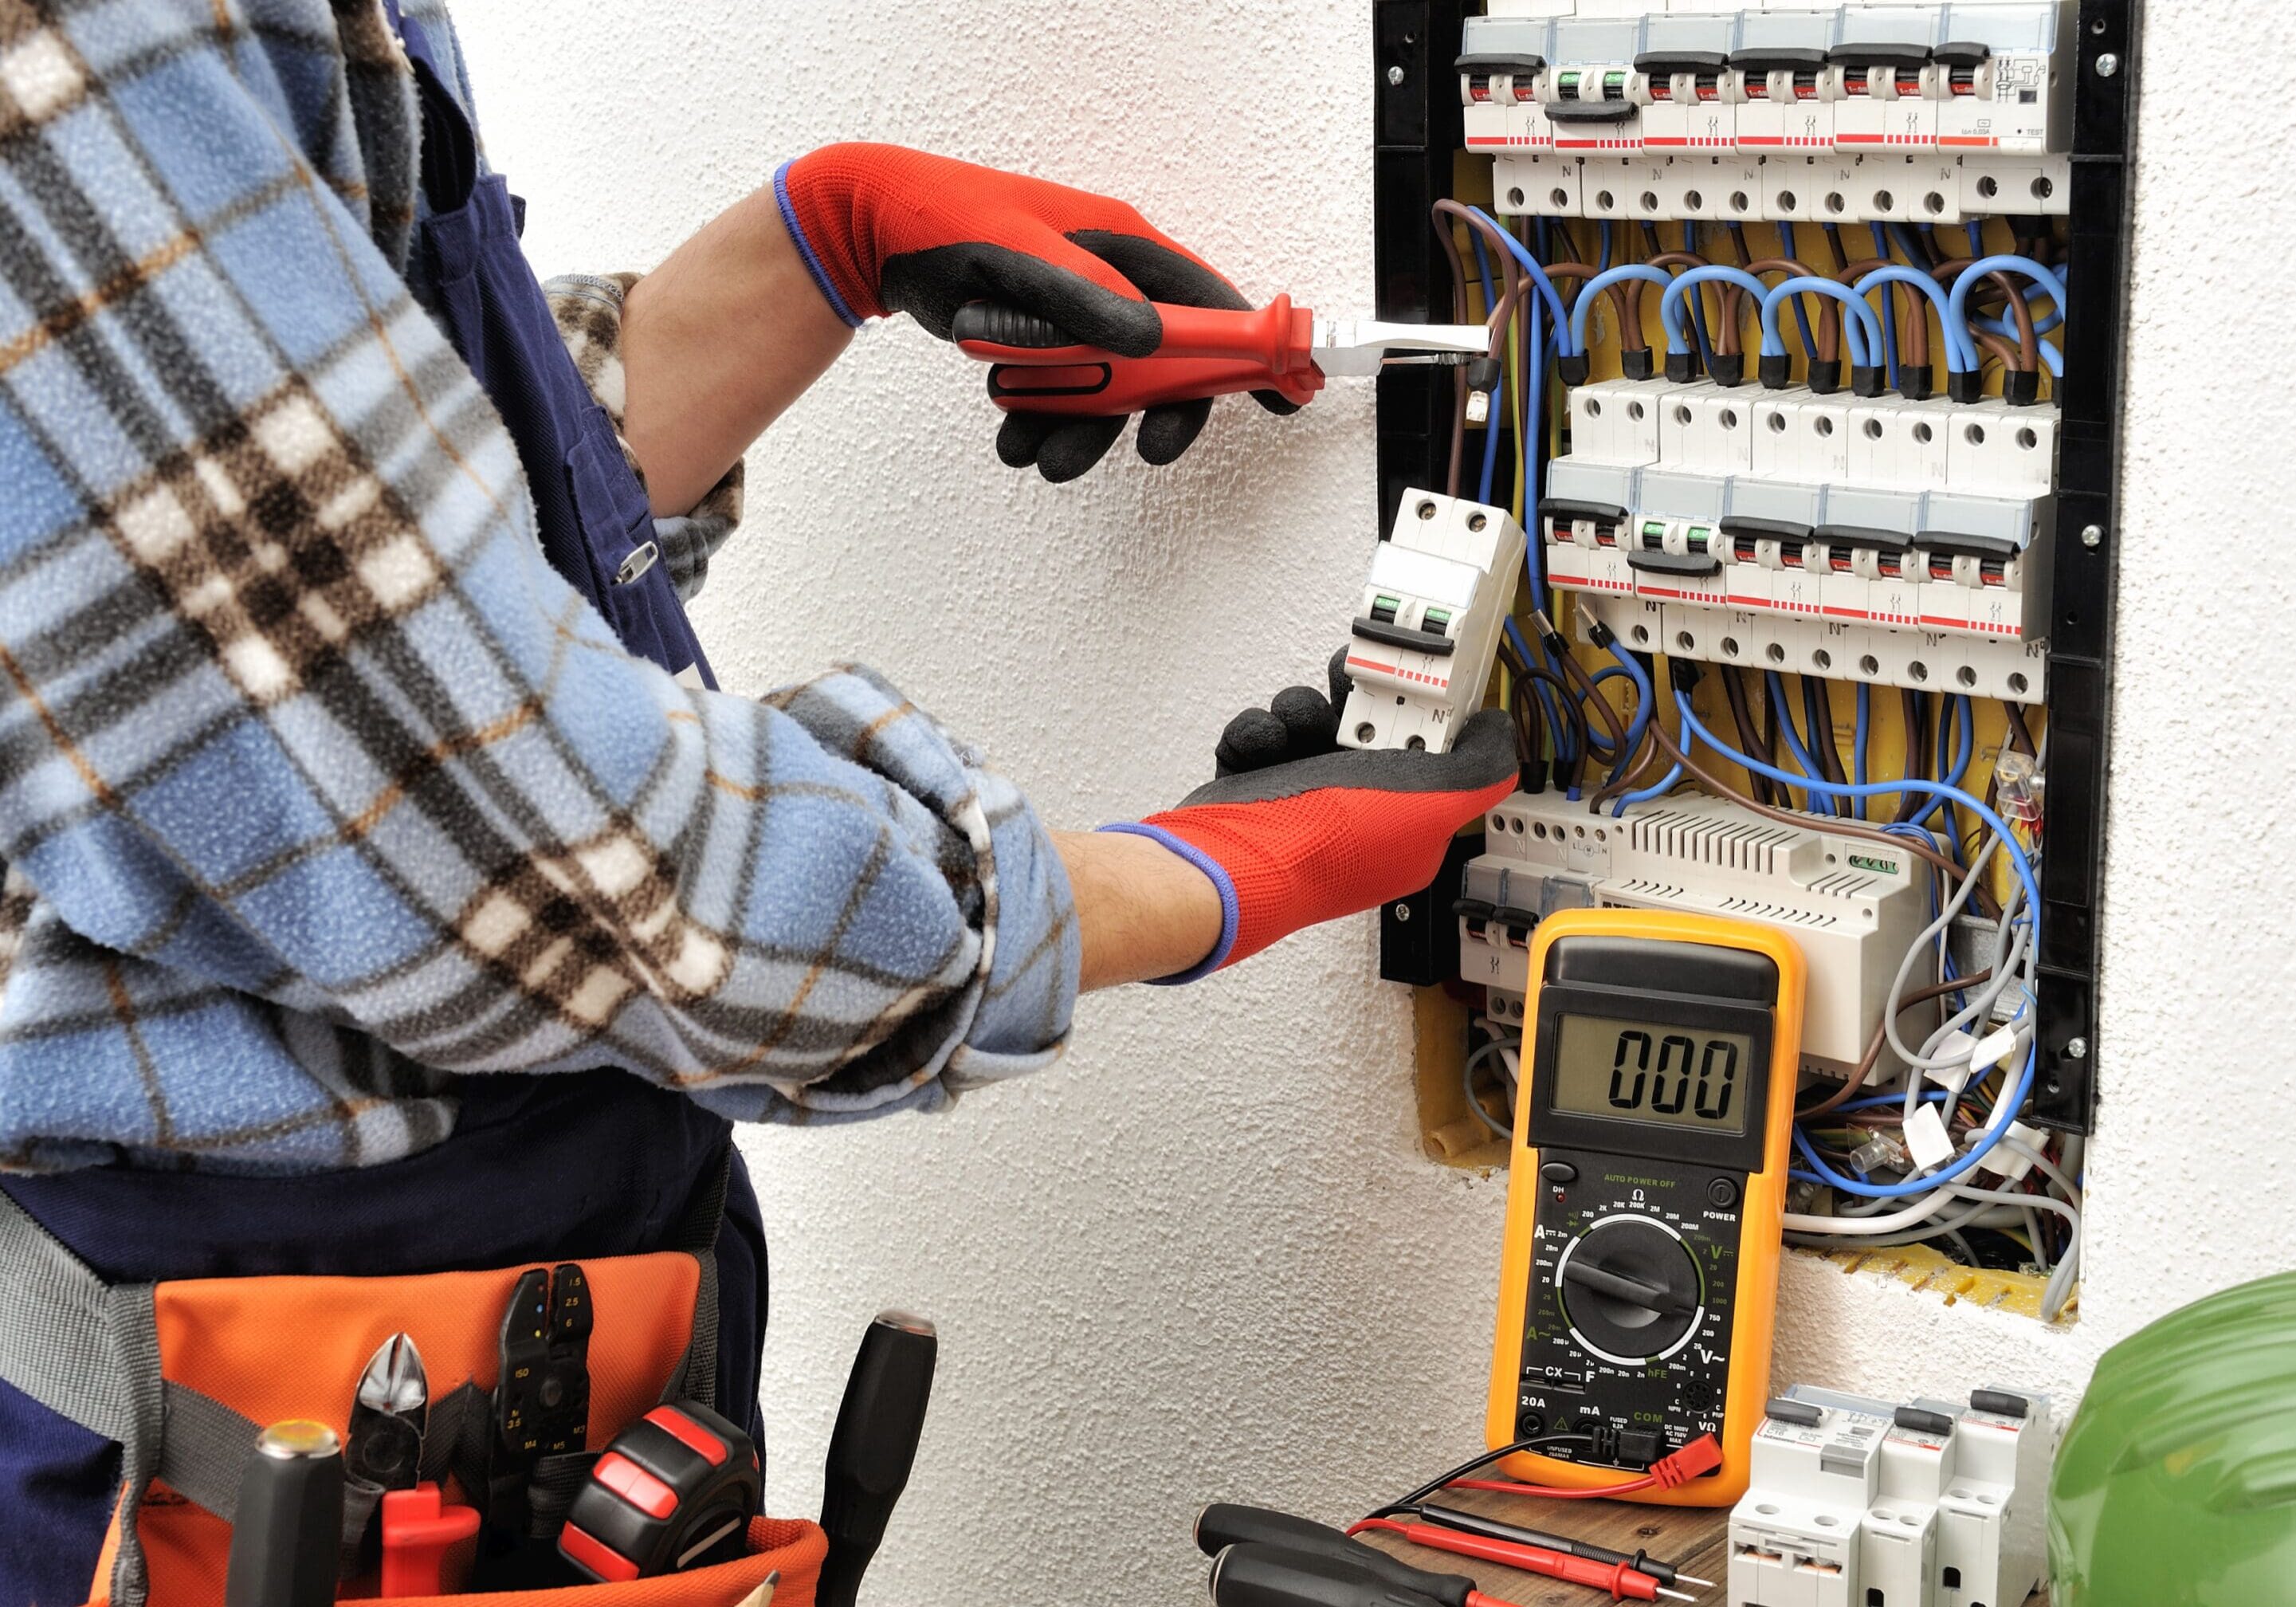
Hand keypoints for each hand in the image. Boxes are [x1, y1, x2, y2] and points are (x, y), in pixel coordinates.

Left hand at [776, 143, 1295, 480]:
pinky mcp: (1044, 342)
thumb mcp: (1015, 253)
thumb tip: (1151, 342)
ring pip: (1108, 393)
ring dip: (1079, 431)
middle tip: (1140, 454)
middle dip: (1148, 415)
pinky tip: (1010, 435)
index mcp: (1123, 246)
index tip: (1283, 398)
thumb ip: (1084, 297)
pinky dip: (1042, 423)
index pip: (1209, 302)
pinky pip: (1063, 397)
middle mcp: (1110, 281)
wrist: (874, 232)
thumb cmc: (942, 221)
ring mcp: (1078, 315)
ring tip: (1033, 453)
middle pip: (1164, 365)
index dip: (1250, 351)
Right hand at [1102, 655, 1517, 979]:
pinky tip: (1264, 747)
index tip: (1417, 682)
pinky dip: (1259, 733)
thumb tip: (1498, 731)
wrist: (1239, 863)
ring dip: (1302, 711)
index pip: (1430, 753)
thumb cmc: (1333, 846)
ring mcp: (1302, 800)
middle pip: (1367, 726)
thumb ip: (1484, 766)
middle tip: (1352, 683)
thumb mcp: (1439, 803)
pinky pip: (1261, 736)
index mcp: (1407, 820)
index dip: (1425, 712)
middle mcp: (1356, 811)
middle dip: (1357, 698)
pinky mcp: (1254, 788)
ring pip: (1310, 722)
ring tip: (1298, 727)